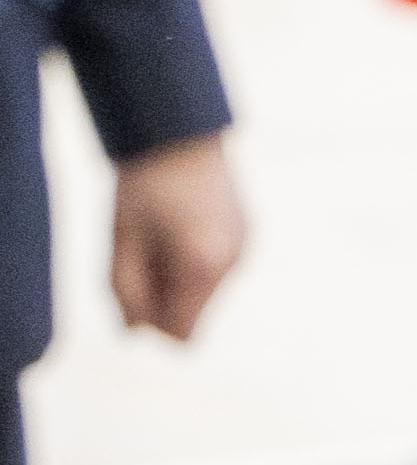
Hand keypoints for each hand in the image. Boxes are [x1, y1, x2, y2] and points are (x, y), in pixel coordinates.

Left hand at [108, 135, 242, 339]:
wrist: (180, 128)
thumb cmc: (144, 183)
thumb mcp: (122, 240)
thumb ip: (125, 291)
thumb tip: (134, 330)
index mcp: (202, 266)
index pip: (183, 336)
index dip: (153, 322)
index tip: (135, 288)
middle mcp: (233, 262)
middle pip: (194, 312)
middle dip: (164, 295)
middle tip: (141, 250)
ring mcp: (244, 248)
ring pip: (205, 290)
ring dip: (178, 275)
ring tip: (160, 231)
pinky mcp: (246, 234)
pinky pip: (216, 267)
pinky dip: (194, 257)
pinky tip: (180, 221)